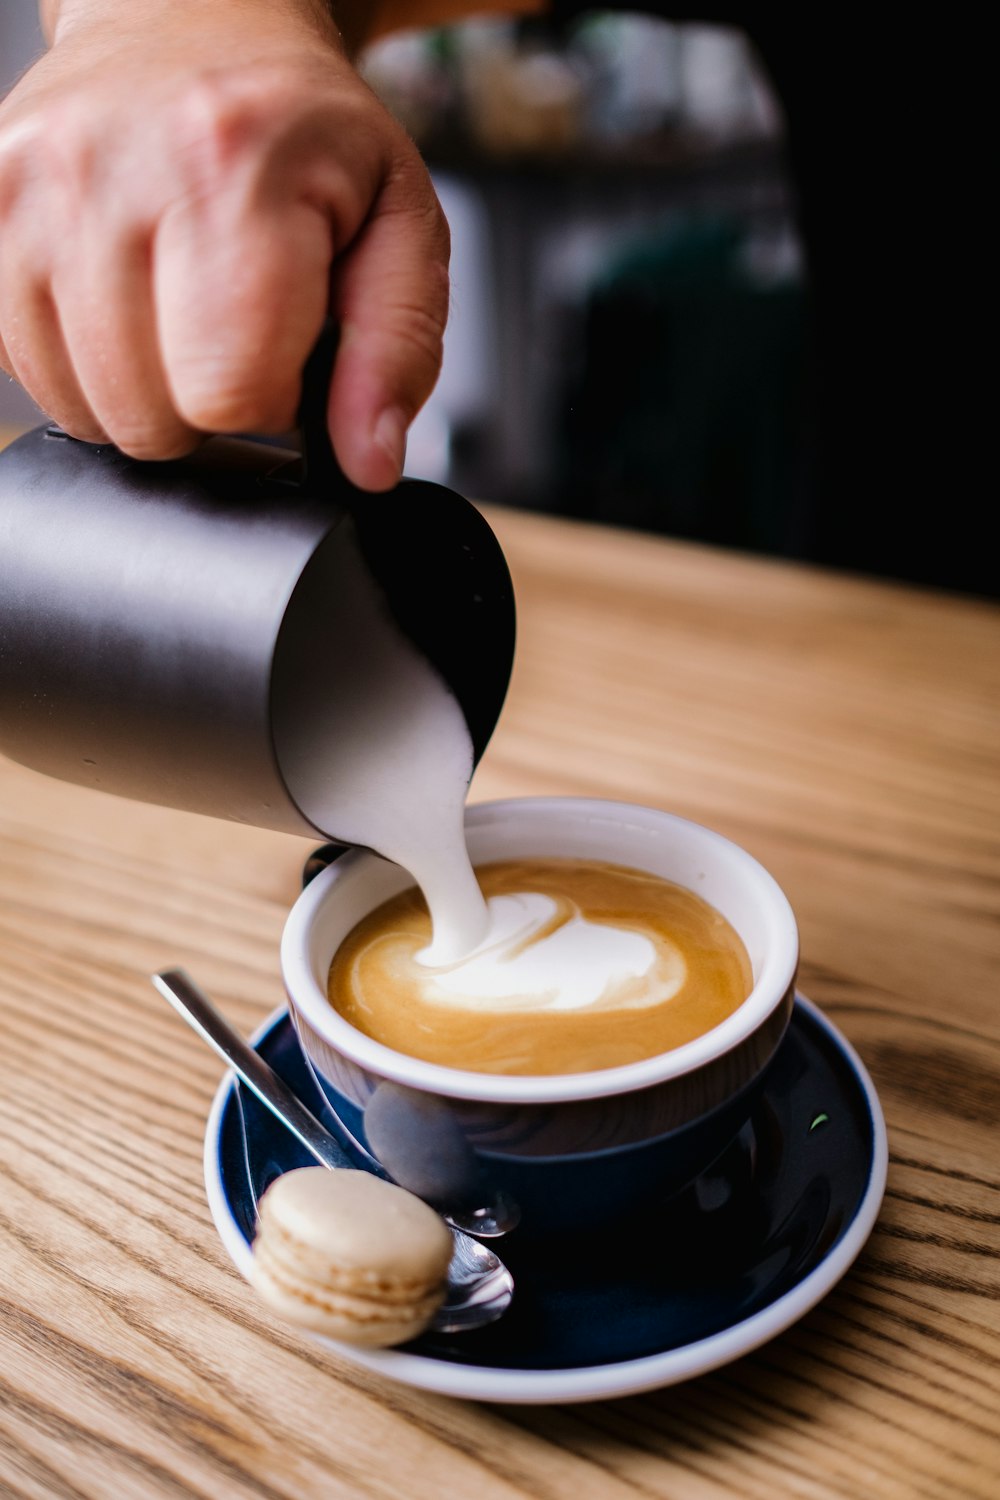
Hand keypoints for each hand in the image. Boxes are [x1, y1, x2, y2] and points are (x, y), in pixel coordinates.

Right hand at [0, 0, 449, 489]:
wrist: (192, 18)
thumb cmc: (302, 130)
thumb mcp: (400, 227)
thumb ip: (395, 351)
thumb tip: (368, 463)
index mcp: (229, 168)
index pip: (229, 392)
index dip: (273, 400)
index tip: (288, 350)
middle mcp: (108, 169)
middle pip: (151, 415)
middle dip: (207, 403)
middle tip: (237, 328)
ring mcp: (26, 188)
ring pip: (83, 408)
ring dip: (144, 391)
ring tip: (181, 312)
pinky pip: (26, 369)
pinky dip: (84, 367)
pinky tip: (128, 306)